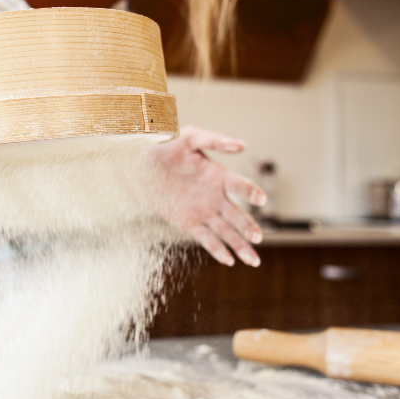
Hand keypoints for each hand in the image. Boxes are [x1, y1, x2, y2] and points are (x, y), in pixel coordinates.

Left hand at [146, 126, 265, 266]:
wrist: (140, 164)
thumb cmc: (166, 145)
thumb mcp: (189, 137)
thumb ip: (215, 140)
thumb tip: (242, 145)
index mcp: (219, 176)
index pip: (241, 186)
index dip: (251, 192)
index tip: (260, 199)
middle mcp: (215, 196)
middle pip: (238, 216)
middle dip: (248, 228)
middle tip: (257, 238)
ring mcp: (203, 211)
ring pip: (226, 232)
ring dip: (240, 245)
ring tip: (254, 261)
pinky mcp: (188, 222)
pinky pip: (206, 238)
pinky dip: (218, 250)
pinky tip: (229, 261)